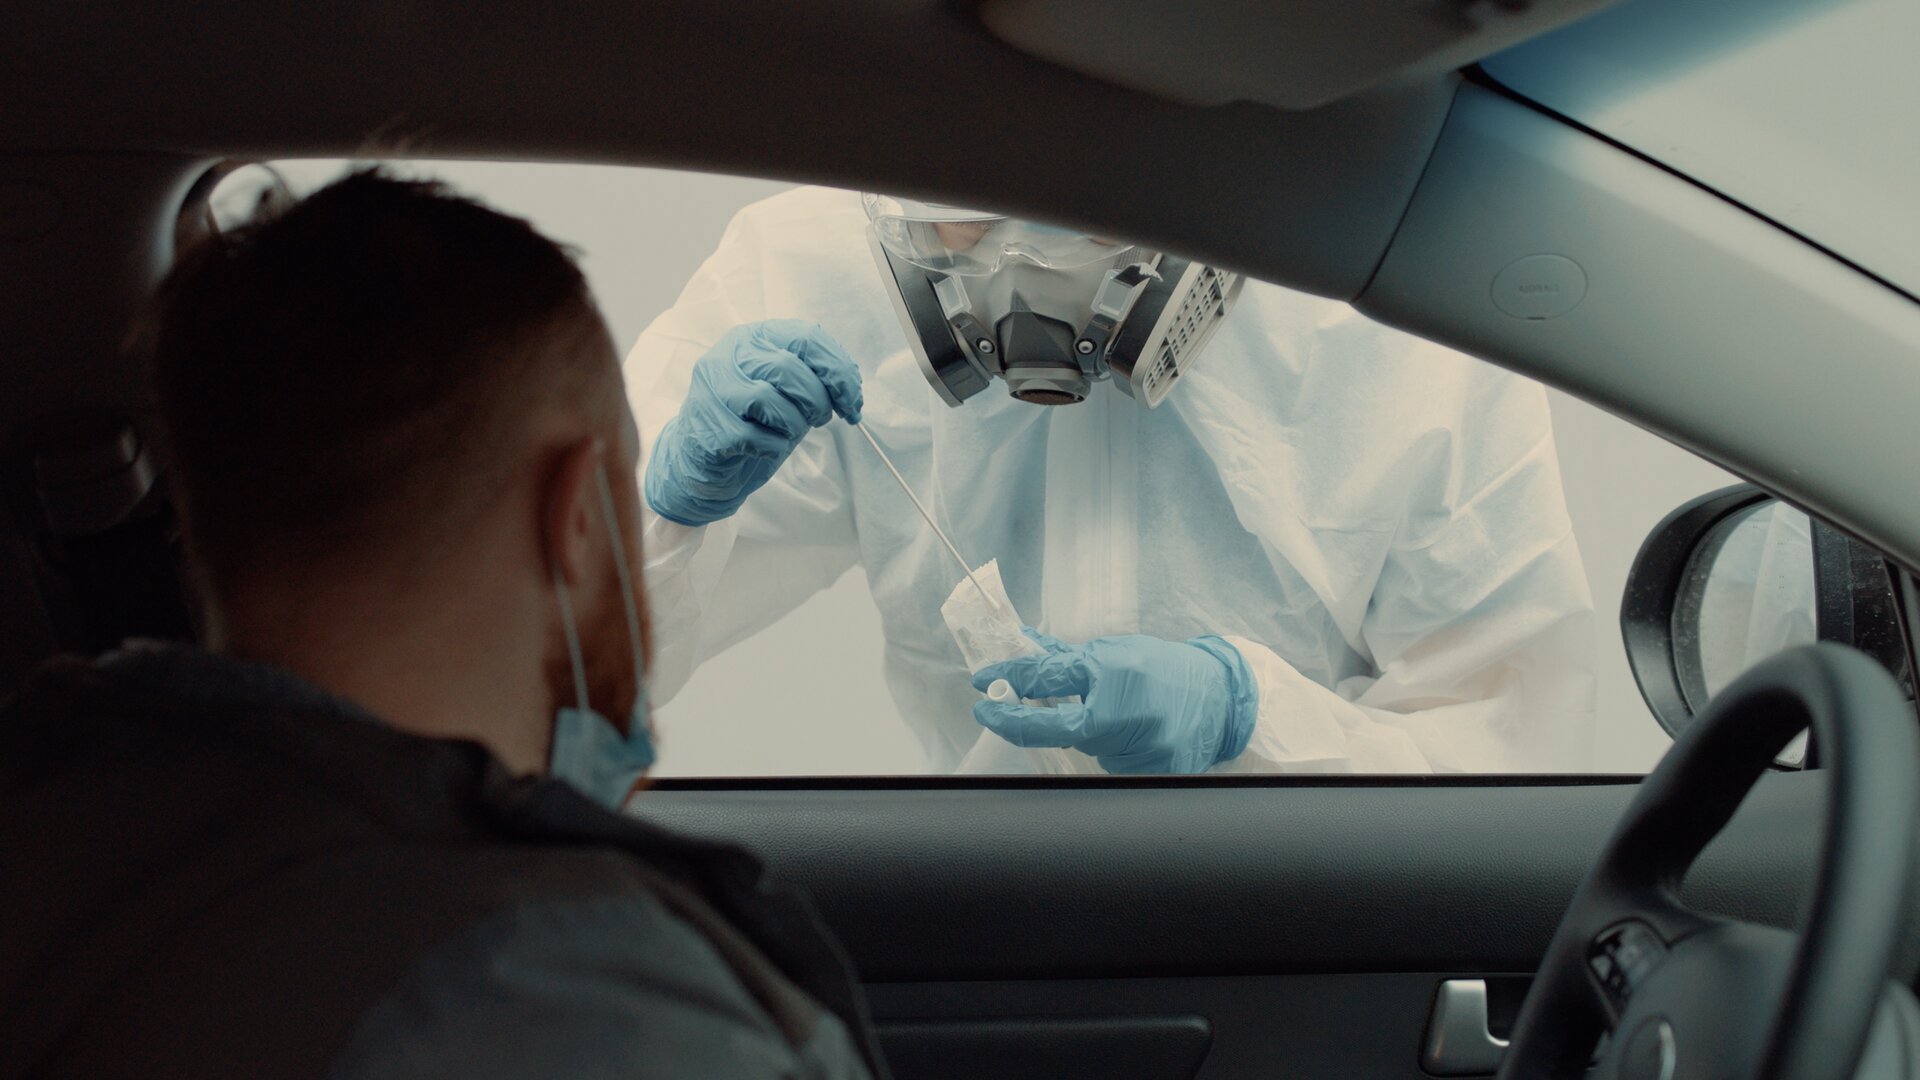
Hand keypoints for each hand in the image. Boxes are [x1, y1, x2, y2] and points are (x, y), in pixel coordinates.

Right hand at [644, 320, 862, 525]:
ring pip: (771, 401)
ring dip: (794, 426)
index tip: (852, 401)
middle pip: (789, 368)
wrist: (704, 459)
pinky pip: (757, 438)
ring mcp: (714, 390)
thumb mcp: (787, 390)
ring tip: (787, 433)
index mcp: (755, 337)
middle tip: (821, 419)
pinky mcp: (709, 427)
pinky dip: (774, 448)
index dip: (838, 371)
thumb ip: (815, 378)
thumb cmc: (752, 421)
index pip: (806, 338)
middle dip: (817, 400)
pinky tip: (766, 448)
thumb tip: (850, 388)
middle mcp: (730, 356)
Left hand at [971, 630, 1257, 773]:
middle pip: (1052, 727)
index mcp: (1114, 671)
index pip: (1048, 676)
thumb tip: (1022, 648)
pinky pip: (1110, 764)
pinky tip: (1136, 733)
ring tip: (1120, 713)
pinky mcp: (1150, 772)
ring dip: (1084, 732)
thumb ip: (1070, 658)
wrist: (1221, 696)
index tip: (985, 682)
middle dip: (1013, 721)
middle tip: (989, 712)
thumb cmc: (1166, 668)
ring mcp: (1138, 747)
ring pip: (1084, 746)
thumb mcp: (1117, 650)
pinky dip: (1112, 748)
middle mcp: (1124, 712)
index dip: (1010, 678)